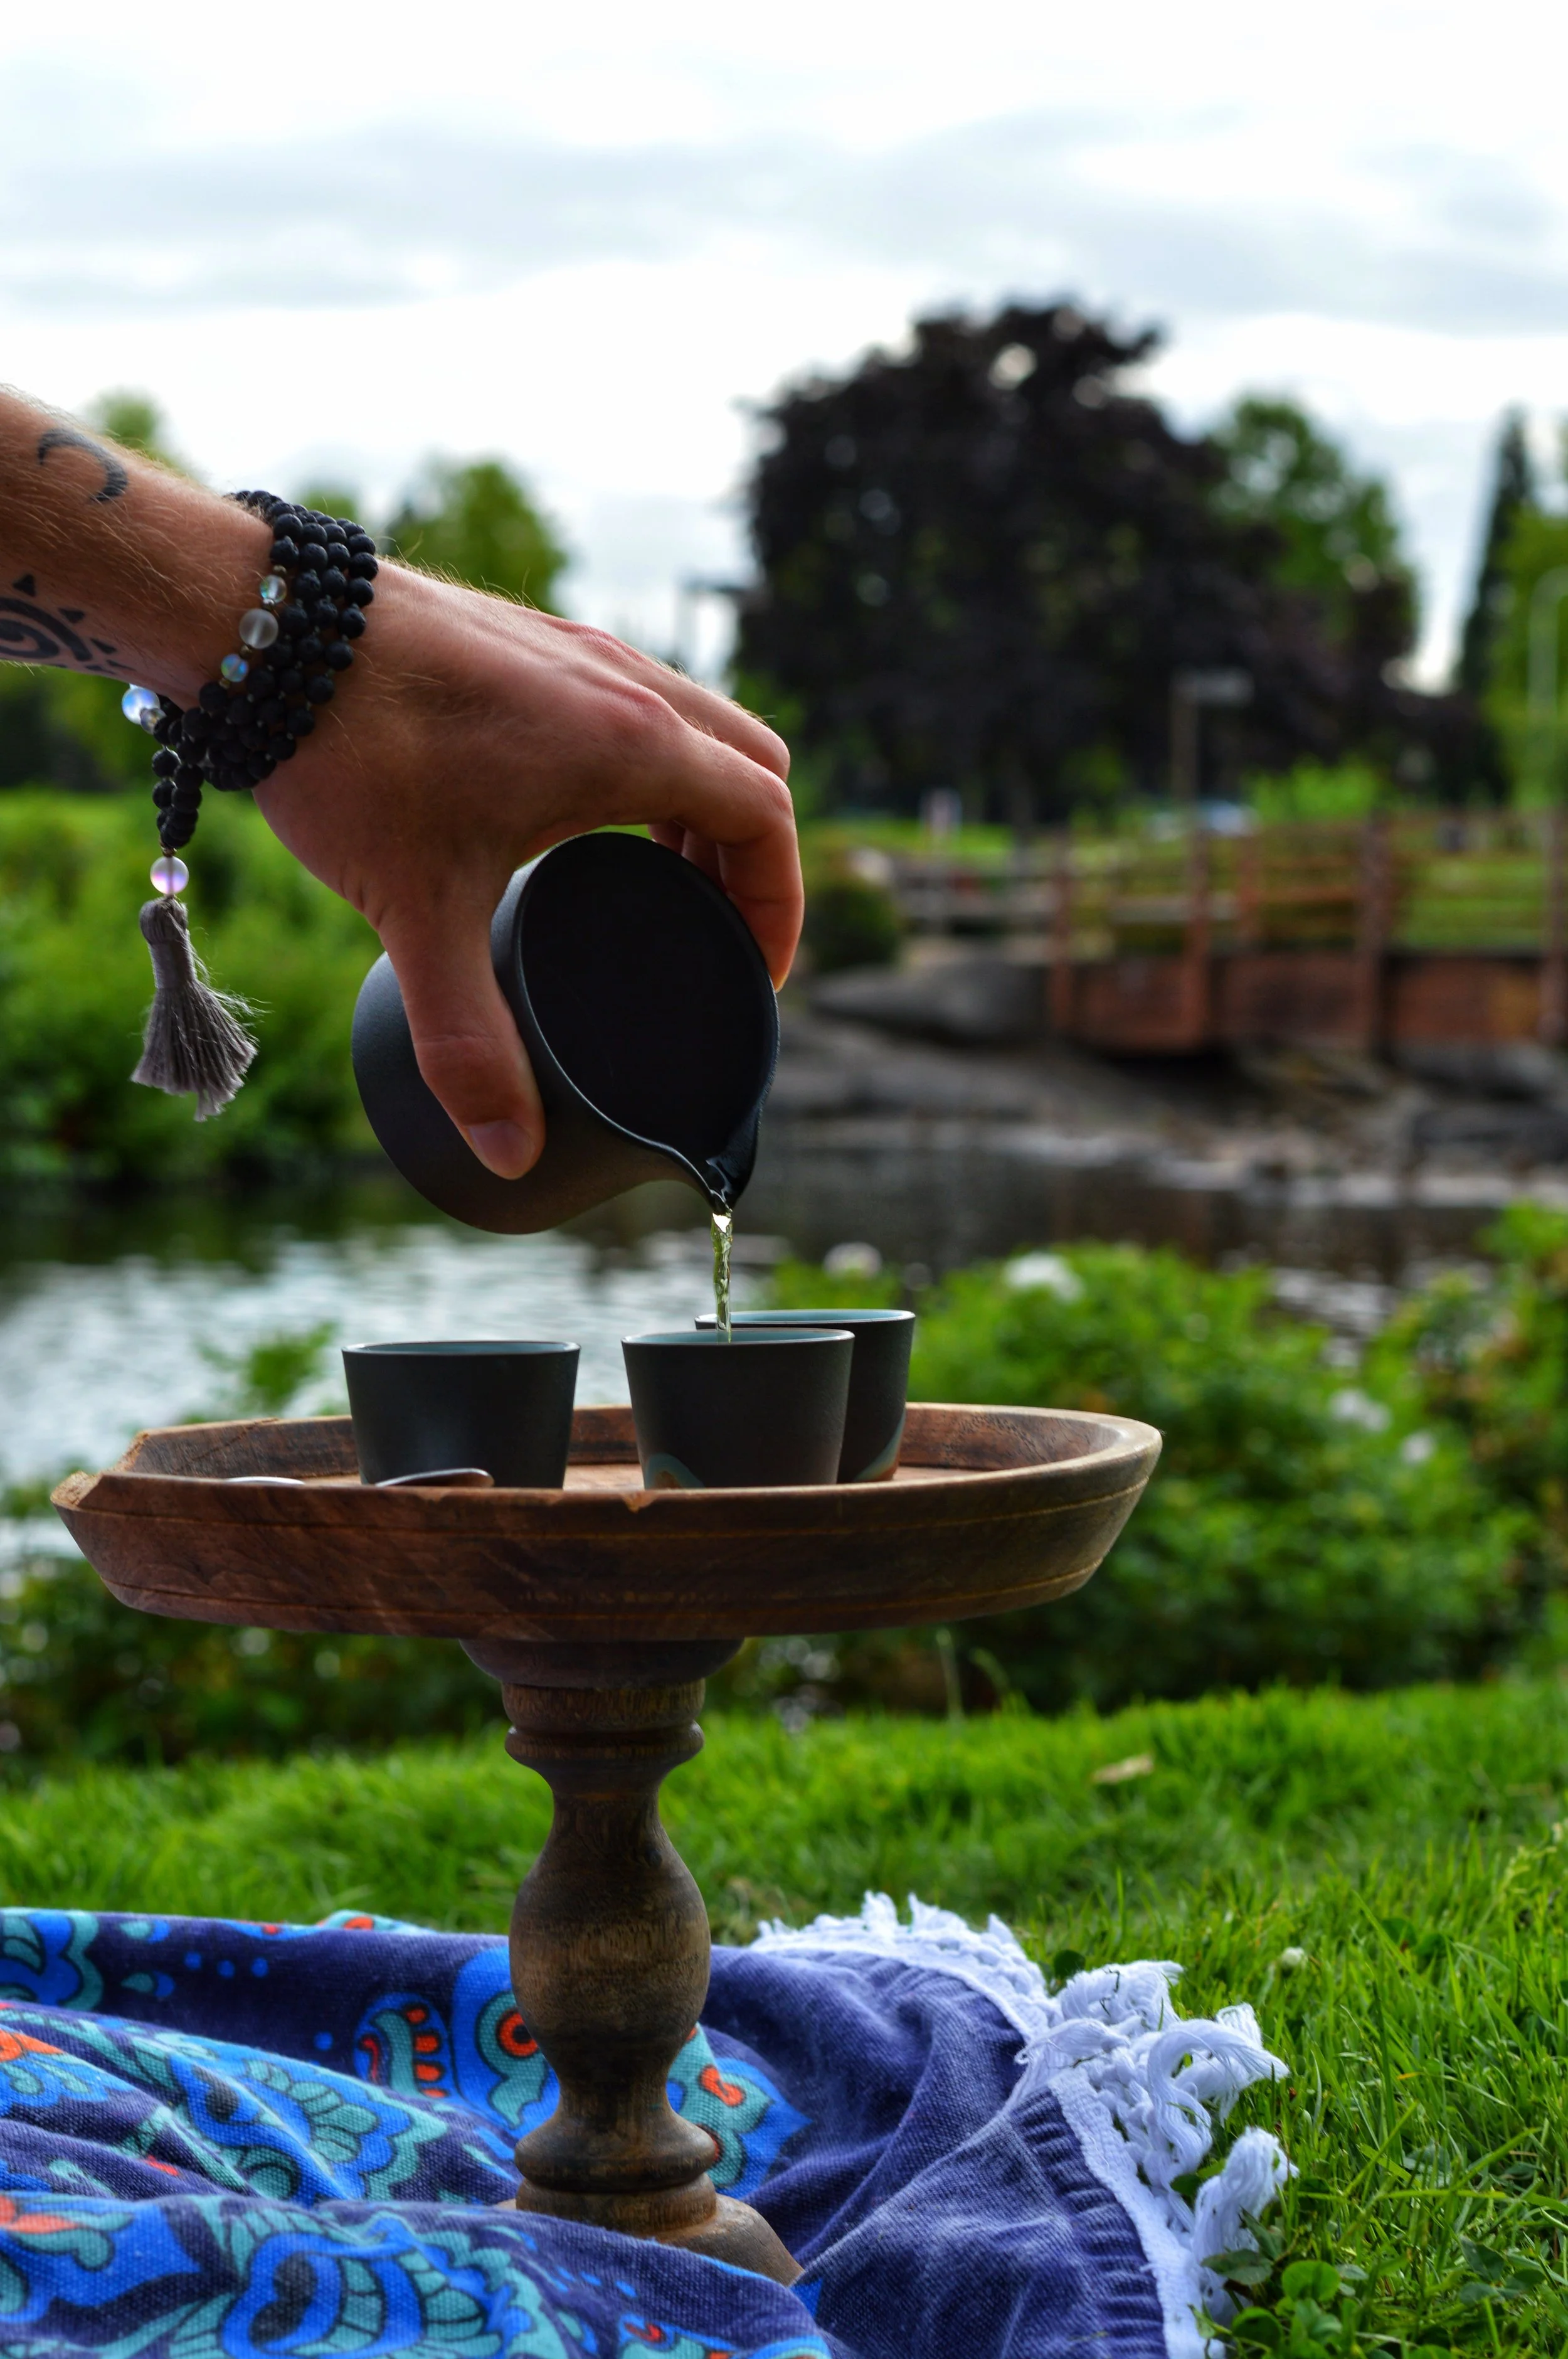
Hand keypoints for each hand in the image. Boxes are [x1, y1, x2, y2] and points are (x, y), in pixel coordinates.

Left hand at [255, 566, 798, 1177]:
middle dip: (747, 856)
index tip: (755, 971)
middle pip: (751, 765)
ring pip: (693, 725)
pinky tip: (579, 816)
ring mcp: (577, 652)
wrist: (264, 627)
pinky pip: (630, 701)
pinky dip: (643, 764)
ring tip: (657, 883)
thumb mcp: (420, 914)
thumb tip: (510, 1154)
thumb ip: (469, 1042)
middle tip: (709, 933)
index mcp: (632, 745)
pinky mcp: (531, 641)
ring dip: (697, 804)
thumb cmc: (352, 754)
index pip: (767, 818)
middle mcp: (623, 684)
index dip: (778, 903)